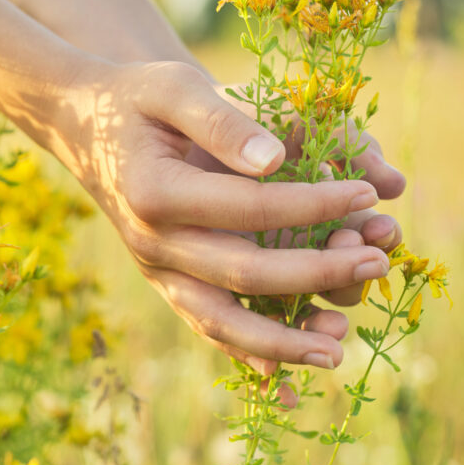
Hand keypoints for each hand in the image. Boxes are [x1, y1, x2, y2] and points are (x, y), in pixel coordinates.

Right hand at [27, 60, 391, 369]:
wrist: (87, 126)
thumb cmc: (139, 99)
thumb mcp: (175, 87)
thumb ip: (222, 121)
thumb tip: (276, 160)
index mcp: (154, 192)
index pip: (249, 208)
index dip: (313, 204)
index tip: (366, 194)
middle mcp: (152, 243)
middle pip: (242, 274)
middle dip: (316, 273)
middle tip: (376, 263)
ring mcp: (156, 270)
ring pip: (220, 321)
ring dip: (282, 341)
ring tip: (338, 349)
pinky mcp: (164, 281)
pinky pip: (205, 326)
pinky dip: (245, 354)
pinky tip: (285, 377)